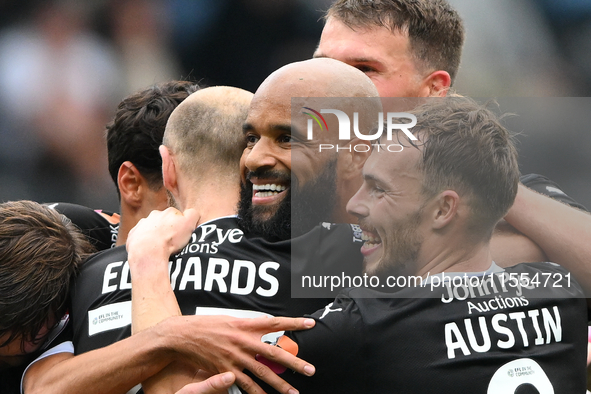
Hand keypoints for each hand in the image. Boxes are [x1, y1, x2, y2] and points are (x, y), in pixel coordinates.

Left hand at [127, 207, 199, 262]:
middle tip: (171, 241)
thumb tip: (192, 213)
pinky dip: (144, 242)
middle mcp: (155, 215)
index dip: (181, 225)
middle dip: (167, 228)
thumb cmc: (170, 239)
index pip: (178, 215)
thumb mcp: (189, 224)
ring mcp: (142, 224)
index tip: (181, 234)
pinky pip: (140, 236)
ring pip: (151, 228)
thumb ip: (193, 214)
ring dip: (155, 234)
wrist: (148, 251)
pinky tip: (149, 249)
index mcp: (169, 212)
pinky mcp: (133, 234)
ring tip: (159, 246)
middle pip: (164, 220)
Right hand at [160, 315, 315, 393]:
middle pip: (274, 353)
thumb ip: (249, 324)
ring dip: (280, 385)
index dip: (294, 323)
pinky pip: (245, 385)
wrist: (183, 336)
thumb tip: (265, 323)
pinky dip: (256, 393)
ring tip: (294, 393)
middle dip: (294, 362)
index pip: (275, 323)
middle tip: (310, 370)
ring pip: (262, 373)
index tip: (311, 324)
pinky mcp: (225, 371)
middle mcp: (243, 341)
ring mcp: (235, 358)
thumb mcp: (230, 319)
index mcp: (246, 325)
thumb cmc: (206, 325)